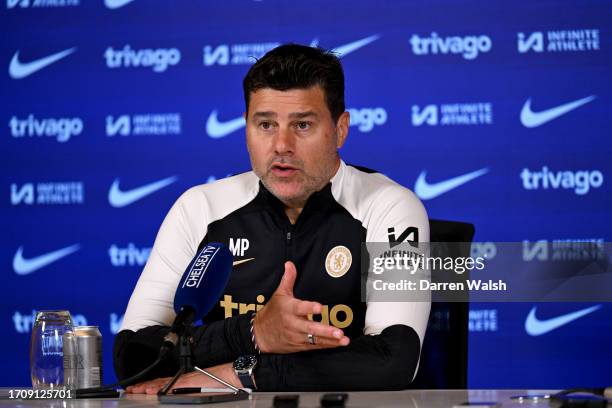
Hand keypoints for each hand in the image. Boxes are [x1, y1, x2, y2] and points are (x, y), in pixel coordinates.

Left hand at [125, 363, 239, 393]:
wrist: (232, 374)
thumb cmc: (221, 381)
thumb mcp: (203, 386)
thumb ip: (190, 389)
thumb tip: (179, 395)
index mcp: (185, 380)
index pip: (163, 382)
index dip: (150, 385)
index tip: (138, 388)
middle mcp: (183, 379)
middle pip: (159, 382)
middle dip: (144, 386)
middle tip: (130, 389)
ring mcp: (185, 380)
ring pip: (162, 384)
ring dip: (147, 387)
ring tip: (135, 390)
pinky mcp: (189, 383)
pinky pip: (171, 386)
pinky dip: (159, 388)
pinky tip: (150, 391)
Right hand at [253, 261, 349, 352]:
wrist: (259, 334)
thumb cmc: (271, 312)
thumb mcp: (278, 294)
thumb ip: (288, 279)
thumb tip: (290, 264)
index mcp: (288, 309)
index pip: (299, 308)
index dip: (309, 308)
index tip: (319, 307)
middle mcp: (293, 324)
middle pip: (310, 328)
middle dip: (325, 331)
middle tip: (339, 331)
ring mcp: (297, 336)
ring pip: (315, 339)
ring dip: (330, 340)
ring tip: (343, 339)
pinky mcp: (299, 346)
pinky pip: (314, 346)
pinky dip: (327, 345)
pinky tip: (339, 343)